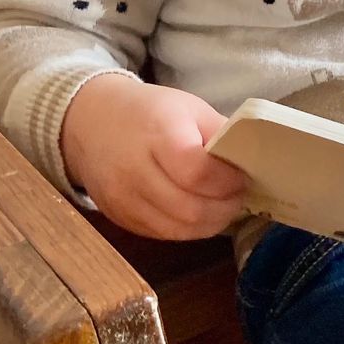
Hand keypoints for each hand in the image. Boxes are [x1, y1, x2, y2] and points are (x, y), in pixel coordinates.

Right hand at [60, 76, 247, 239]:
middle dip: (224, 207)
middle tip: (238, 195)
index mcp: (157, 135)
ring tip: (221, 205)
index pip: (197, 174)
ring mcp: (123, 199)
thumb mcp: (190, 109)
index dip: (227, 182)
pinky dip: (187, 228)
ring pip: (178, 230)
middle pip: (189, 209)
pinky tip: (198, 212)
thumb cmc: (150, 112)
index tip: (242, 176)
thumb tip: (252, 163)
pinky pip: (162, 235)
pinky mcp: (119, 218)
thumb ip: (221, 135)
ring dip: (209, 223)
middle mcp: (134, 171)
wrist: (91, 122)